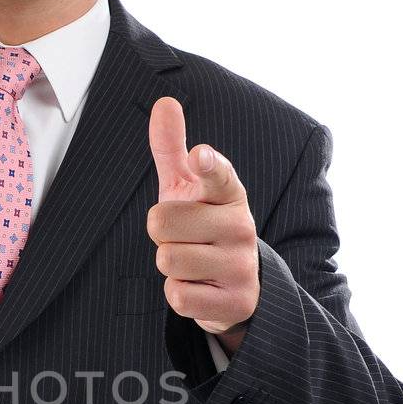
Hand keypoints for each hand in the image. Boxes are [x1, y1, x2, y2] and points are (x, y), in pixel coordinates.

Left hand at [146, 96, 259, 343]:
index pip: (219, 175)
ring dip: (170, 265)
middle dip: (161, 233)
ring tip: (192, 263)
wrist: (239, 285)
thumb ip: (173, 148)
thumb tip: (165, 102)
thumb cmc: (203, 226)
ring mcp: (241, 265)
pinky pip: (178, 296)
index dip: (207, 166)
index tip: (200, 156)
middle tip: (183, 237)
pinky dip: (179, 294)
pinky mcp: (236, 301)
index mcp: (229, 194)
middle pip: (162, 222)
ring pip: (168, 260)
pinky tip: (199, 287)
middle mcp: (240, 226)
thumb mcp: (188, 188)